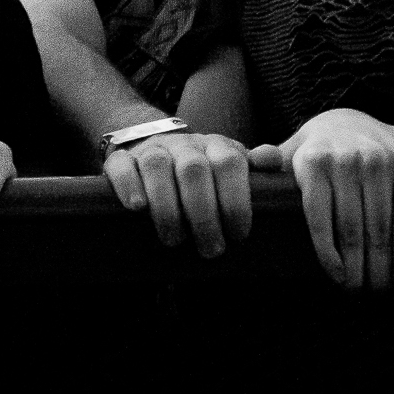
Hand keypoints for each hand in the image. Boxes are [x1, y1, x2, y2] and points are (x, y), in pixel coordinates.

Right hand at [103, 130, 252, 259]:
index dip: (236, 200)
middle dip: (204, 214)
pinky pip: (122, 166)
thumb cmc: (205, 168)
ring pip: (158, 166)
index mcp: (217, 146)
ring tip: (175, 240)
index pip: (230, 164)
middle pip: (194, 170)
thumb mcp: (234, 165)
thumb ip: (257, 166)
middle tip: (210, 249)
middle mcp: (185, 144)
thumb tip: (271, 160)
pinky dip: (129, 185)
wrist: (157, 143)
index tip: (239, 235)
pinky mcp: (122, 158)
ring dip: (167, 207)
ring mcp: (153, 149)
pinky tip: (138, 208)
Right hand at [248, 109, 393, 290]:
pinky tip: (335, 272)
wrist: (333, 122)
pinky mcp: (312, 164)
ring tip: (356, 291)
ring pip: (351, 229)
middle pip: (380, 232)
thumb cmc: (385, 146)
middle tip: (378, 296)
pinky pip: (319, 216)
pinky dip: (326, 249)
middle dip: (379, 271)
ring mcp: (342, 160)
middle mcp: (376, 158)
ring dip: (354, 268)